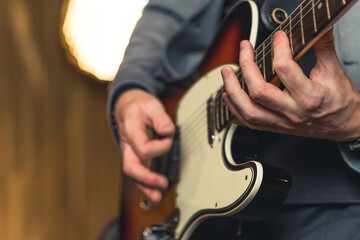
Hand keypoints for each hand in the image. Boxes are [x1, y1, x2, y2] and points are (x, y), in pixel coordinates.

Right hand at [114, 89, 174, 205]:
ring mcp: (131, 153)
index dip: (159, 147)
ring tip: (157, 199)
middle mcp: (128, 145)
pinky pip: (138, 175)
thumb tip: (167, 131)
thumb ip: (160, 117)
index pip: (143, 147)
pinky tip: (153, 196)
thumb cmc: (139, 107)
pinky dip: (145, 186)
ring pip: (133, 175)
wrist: (127, 107)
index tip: (168, 138)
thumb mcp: (152, 105)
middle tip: (162, 183)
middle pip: (130, 167)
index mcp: (131, 130)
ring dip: (145, 188)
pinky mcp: (136, 158)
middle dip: (146, 178)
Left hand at [222, 30, 359, 140]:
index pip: (285, 70)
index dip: (279, 49)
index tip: (278, 37)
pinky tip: (228, 97)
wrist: (344, 126)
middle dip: (246, 67)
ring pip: (249, 111)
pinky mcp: (276, 127)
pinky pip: (250, 122)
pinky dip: (235, 110)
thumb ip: (324, 49)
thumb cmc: (340, 102)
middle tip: (244, 49)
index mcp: (309, 96)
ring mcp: (282, 121)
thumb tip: (320, 28)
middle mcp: (293, 111)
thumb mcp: (336, 72)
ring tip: (226, 74)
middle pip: (259, 91)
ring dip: (233, 91)